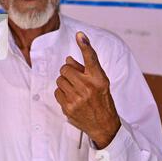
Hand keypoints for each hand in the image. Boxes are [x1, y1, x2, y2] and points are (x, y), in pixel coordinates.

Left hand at [54, 32, 120, 148]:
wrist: (104, 125)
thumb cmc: (101, 100)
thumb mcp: (100, 83)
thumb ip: (85, 70)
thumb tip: (68, 59)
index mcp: (99, 79)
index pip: (91, 59)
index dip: (85, 45)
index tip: (79, 35)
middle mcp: (88, 87)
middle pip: (65, 69)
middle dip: (68, 72)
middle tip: (75, 79)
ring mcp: (77, 98)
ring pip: (59, 80)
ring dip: (64, 83)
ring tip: (74, 90)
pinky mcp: (68, 107)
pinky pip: (57, 92)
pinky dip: (62, 93)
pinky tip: (71, 98)